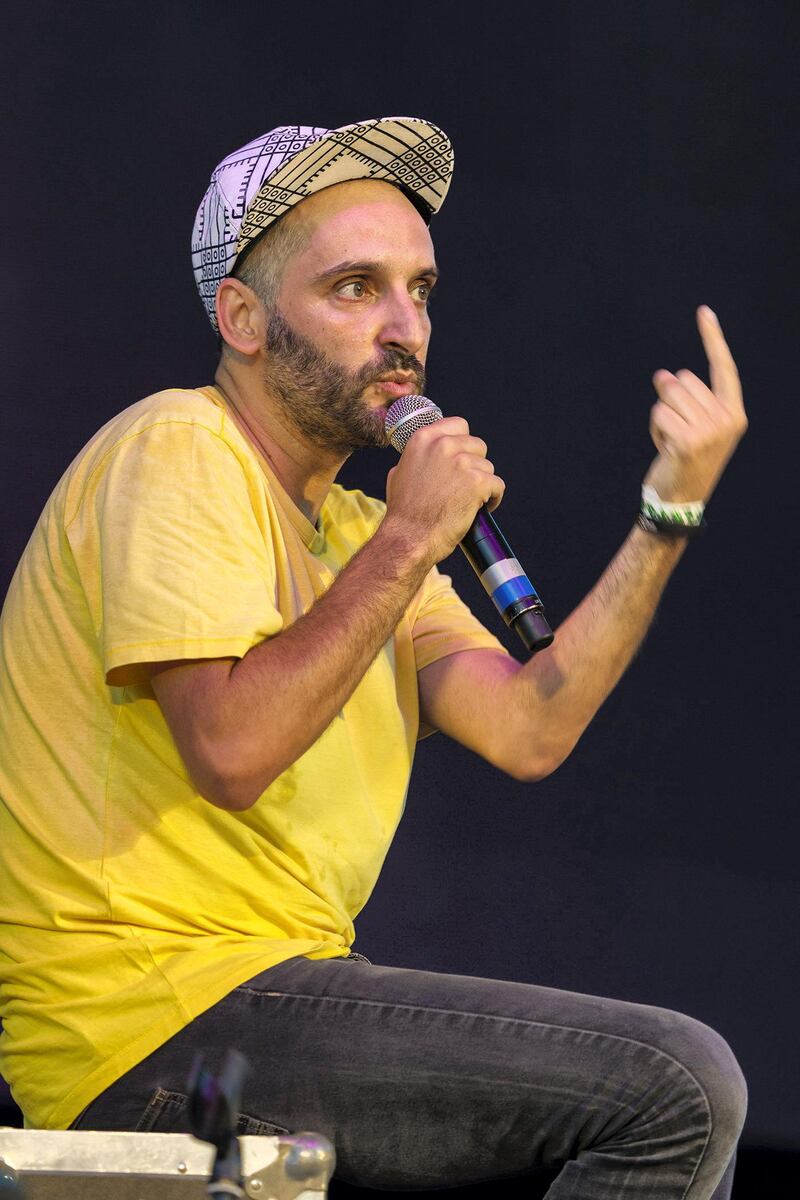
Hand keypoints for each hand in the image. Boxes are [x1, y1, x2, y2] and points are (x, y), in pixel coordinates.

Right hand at [384, 416, 504, 563]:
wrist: (409, 537)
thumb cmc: (403, 513)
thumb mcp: (398, 474)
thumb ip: (416, 458)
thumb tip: (425, 456)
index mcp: (423, 439)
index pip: (458, 425)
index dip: (464, 442)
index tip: (463, 457)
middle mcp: (443, 445)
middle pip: (477, 445)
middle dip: (475, 465)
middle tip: (465, 485)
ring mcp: (462, 462)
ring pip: (488, 467)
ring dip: (483, 484)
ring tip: (470, 501)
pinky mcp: (477, 482)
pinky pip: (497, 485)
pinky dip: (493, 498)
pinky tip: (482, 508)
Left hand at [642, 306, 747, 503]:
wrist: (679, 502)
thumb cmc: (685, 462)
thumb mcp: (694, 427)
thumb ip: (687, 399)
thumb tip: (664, 375)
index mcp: (734, 414)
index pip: (724, 369)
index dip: (713, 339)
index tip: (704, 312)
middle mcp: (727, 420)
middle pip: (684, 379)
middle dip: (670, 399)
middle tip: (676, 432)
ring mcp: (710, 431)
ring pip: (669, 394)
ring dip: (661, 415)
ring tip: (670, 440)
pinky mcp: (689, 441)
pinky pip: (659, 413)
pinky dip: (654, 427)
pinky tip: (664, 447)